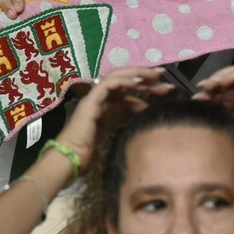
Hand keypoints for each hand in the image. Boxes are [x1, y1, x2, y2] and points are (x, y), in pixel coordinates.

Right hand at [52, 66, 174, 165]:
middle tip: (164, 78)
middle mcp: (100, 97)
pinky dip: (123, 81)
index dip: (146, 87)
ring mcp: (94, 97)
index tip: (164, 88)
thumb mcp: (115, 133)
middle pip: (125, 80)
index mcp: (106, 104)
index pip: (128, 89)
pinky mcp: (90, 101)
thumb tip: (146, 112)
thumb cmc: (89, 152)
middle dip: (145, 77)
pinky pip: (108, 84)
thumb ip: (128, 120)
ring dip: (137, 74)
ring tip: (155, 76)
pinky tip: (137, 82)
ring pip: (117, 76)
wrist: (69, 159)